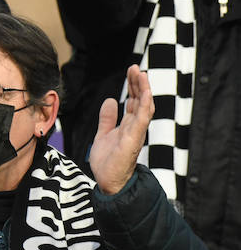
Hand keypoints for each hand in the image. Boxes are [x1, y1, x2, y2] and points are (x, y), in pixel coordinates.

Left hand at [88, 65, 153, 194]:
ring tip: (141, 74)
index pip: (133, 102)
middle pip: (140, 101)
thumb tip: (110, 101)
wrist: (108, 182)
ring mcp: (136, 133)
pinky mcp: (133, 139)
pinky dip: (145, 106)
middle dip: (138, 84)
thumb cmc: (108, 162)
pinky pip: (142, 120)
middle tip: (135, 67)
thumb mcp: (103, 134)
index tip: (131, 71)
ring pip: (144, 107)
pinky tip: (145, 93)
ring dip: (143, 90)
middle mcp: (134, 127)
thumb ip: (107, 119)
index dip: (133, 86)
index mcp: (128, 126)